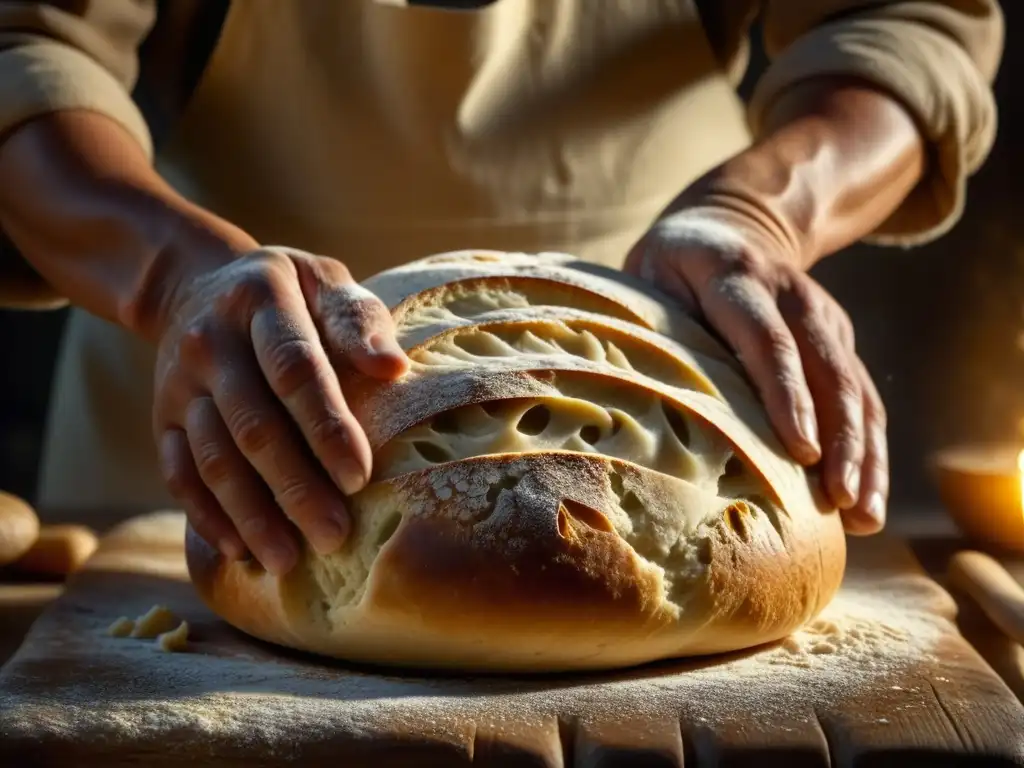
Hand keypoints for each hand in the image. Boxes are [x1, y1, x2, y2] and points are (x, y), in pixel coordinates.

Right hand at [153, 247, 408, 573]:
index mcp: (260, 300)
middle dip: (294, 487)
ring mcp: (178, 383)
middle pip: (253, 425)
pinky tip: (239, 550)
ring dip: (250, 514)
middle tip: (333, 536)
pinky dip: (207, 514)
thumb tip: (392, 368)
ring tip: (288, 561)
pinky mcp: (160, 418)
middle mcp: (210, 341)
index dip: (325, 425)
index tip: (359, 477)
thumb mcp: (323, 281)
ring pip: (212, 458)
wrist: (195, 285)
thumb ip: (357, 319)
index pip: (294, 369)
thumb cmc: (288, 292)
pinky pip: (177, 473)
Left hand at [626, 207, 886, 534]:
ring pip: (856, 388)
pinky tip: (868, 498)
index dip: (786, 395)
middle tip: (840, 499)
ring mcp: (824, 318)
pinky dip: (870, 449)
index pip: (767, 340)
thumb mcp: (646, 280)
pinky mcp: (839, 342)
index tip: (802, 450)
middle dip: (840, 438)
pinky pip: (864, 398)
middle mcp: (793, 296)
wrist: (730, 225)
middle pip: (827, 370)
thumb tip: (635, 414)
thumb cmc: (669, 270)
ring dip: (866, 453)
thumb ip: (648, 331)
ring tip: (865, 517)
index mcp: (736, 277)